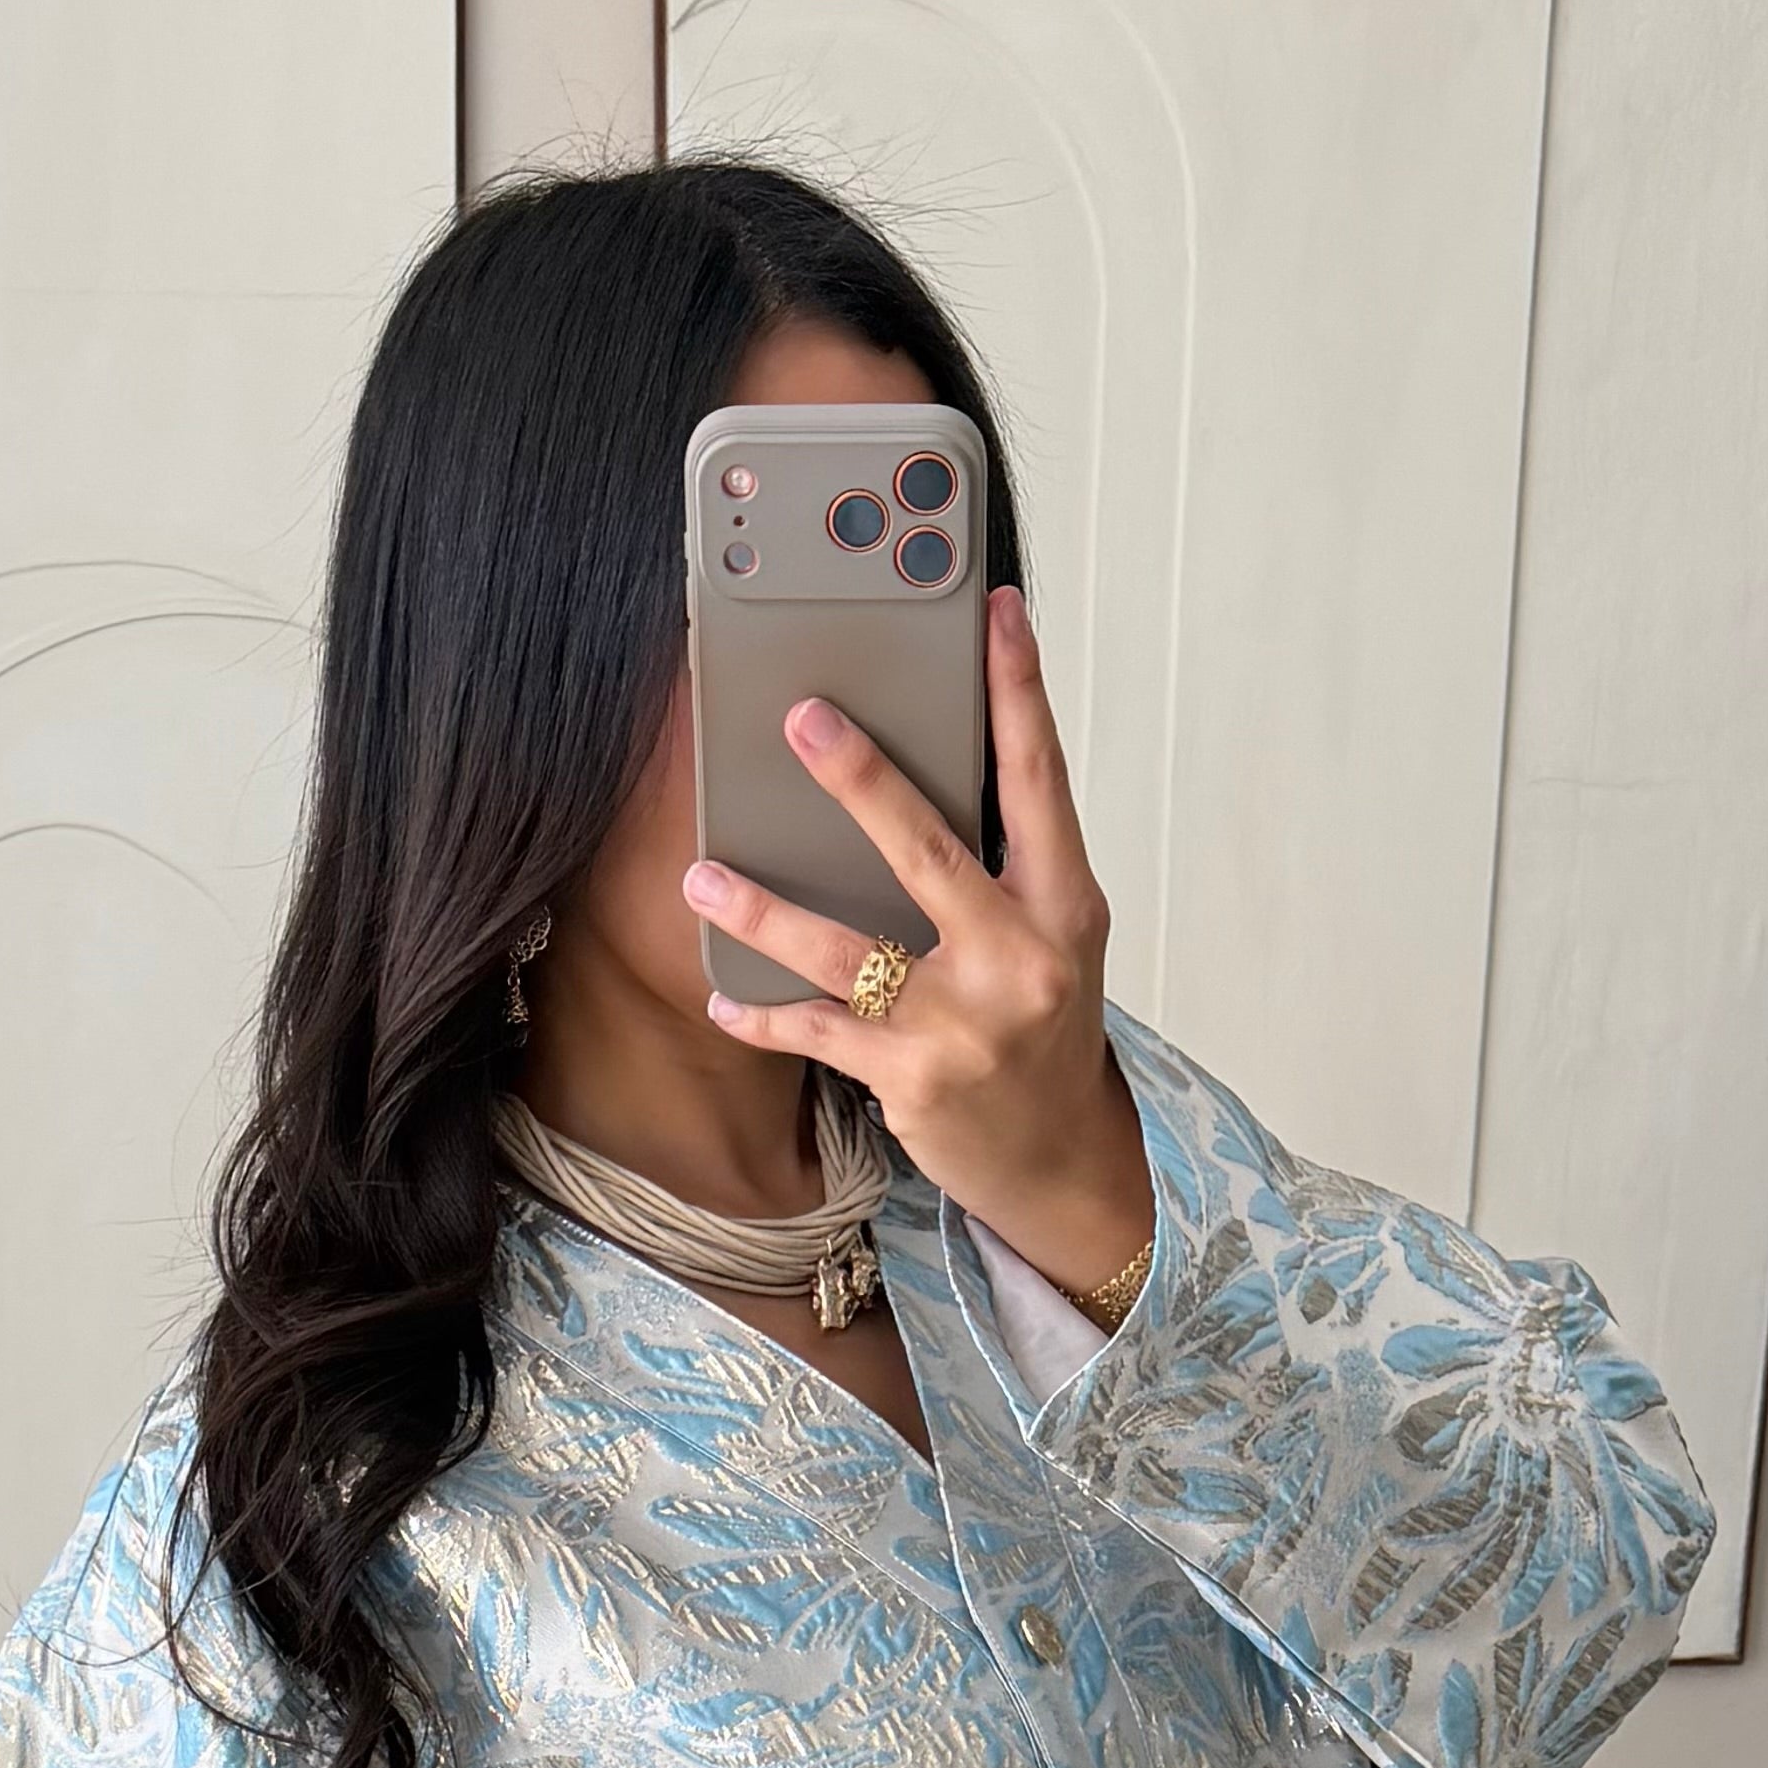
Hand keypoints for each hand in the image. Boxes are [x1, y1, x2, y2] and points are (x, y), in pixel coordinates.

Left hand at [684, 580, 1153, 1304]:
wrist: (1059, 1157)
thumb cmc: (1043, 1027)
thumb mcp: (1050, 936)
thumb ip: (1000, 862)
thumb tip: (915, 768)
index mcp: (1064, 903)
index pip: (1040, 778)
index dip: (1019, 690)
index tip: (999, 611)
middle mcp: (1021, 957)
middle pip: (927, 849)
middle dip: (860, 779)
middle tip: (802, 719)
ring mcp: (964, 1023)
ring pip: (845, 950)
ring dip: (763, 911)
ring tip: (702, 879)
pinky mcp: (913, 1079)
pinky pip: (818, 1032)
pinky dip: (764, 1014)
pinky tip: (723, 998)